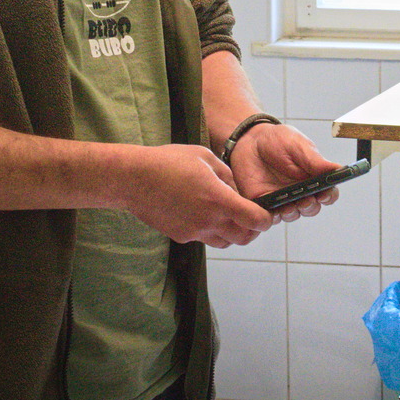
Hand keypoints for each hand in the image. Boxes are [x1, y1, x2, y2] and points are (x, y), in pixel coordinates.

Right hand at [120, 144, 272, 248]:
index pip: (255, 220)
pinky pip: (204, 239)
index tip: (266, 213)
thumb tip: (238, 188)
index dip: (265, 219)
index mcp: (219, 199)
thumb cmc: (168, 162)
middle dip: (252, 229)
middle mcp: (208, 221)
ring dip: (232, 232)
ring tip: (227, 214)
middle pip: (244, 237)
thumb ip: (227, 175)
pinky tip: (202, 213)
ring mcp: (194, 232)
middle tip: (251, 216)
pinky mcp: (180, 236)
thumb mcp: (205, 157)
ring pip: (225, 242)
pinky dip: (211, 231)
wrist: (133, 179)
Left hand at [230, 122, 341, 223]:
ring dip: (293, 212)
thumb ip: (315, 161)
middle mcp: (301, 191)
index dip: (328, 196)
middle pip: (312, 208)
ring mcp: (283, 198)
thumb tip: (339, 169)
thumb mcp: (298, 146)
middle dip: (310, 206)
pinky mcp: (265, 202)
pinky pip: (271, 216)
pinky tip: (274, 210)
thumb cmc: (277, 140)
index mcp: (313, 177)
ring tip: (289, 205)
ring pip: (293, 214)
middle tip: (306, 200)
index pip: (328, 193)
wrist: (249, 140)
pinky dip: (273, 216)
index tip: (325, 194)